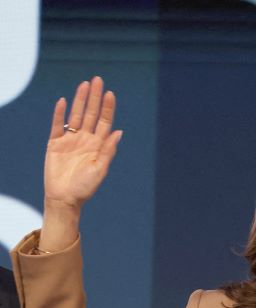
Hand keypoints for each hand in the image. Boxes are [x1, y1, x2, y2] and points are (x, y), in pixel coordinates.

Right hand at [44, 76, 121, 210]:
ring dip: (80, 100)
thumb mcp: (100, 169)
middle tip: (97, 80)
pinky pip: (57, 125)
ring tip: (84, 85)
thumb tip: (119, 132)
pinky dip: (59, 114)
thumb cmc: (85, 187)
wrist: (65, 198)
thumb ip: (108, 150)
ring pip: (76, 115)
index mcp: (98, 145)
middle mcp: (85, 139)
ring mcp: (70, 140)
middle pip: (91, 114)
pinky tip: (63, 102)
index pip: (104, 122)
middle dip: (95, 97)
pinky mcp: (55, 143)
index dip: (107, 108)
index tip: (110, 93)